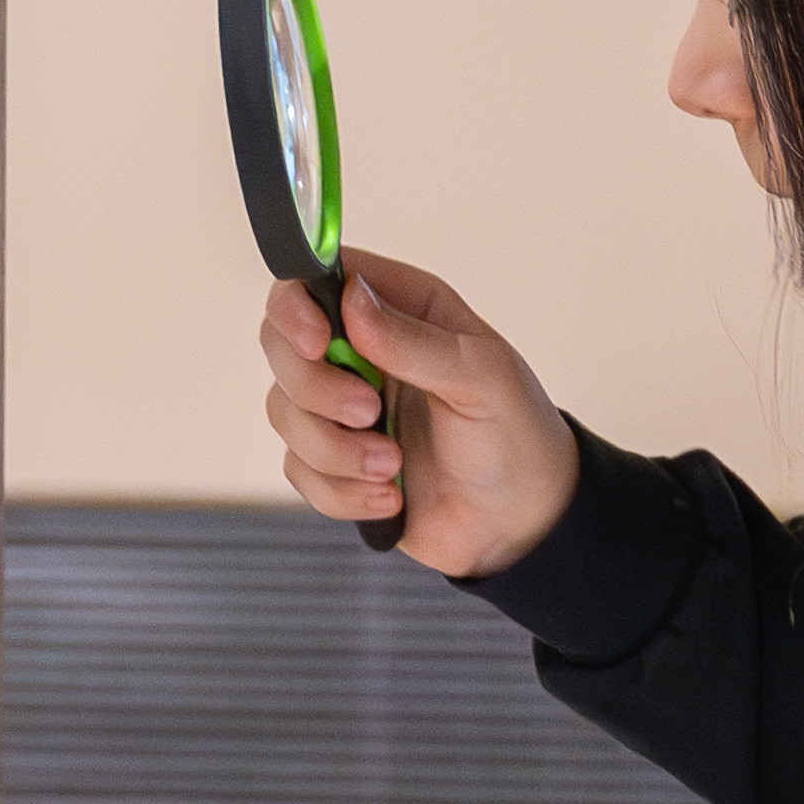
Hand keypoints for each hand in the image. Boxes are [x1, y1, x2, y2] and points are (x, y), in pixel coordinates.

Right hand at [259, 252, 578, 577]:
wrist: (522, 521)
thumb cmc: (516, 435)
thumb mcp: (482, 376)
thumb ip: (414, 340)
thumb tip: (351, 302)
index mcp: (399, 310)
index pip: (314, 281)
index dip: (297, 307)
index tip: (317, 343)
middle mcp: (362, 353)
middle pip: (282, 347)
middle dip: (315, 390)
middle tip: (369, 413)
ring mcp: (342, 410)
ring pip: (284, 415)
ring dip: (336, 452)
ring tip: (392, 466)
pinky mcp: (334, 463)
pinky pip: (299, 472)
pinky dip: (343, 491)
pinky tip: (390, 495)